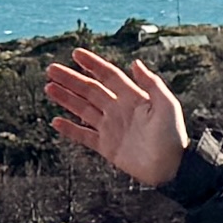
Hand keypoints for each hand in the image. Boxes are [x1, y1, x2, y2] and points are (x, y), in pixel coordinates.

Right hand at [44, 45, 190, 187]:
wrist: (171, 168)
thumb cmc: (173, 136)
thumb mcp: (167, 105)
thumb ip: (152, 84)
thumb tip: (135, 63)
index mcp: (133, 97)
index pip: (108, 76)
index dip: (92, 64)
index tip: (76, 53)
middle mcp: (119, 110)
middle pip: (90, 90)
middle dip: (71, 79)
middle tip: (51, 69)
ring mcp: (111, 128)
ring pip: (83, 109)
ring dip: (66, 99)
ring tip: (49, 88)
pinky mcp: (107, 147)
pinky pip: (84, 136)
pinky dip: (70, 129)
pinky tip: (56, 121)